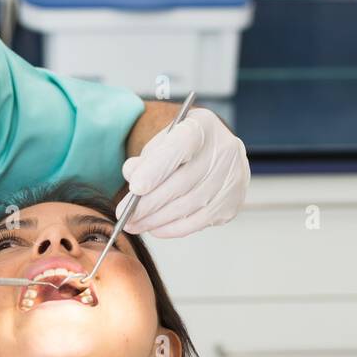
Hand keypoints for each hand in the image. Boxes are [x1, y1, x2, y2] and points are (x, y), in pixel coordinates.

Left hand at [119, 107, 249, 238]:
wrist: (218, 155)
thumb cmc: (184, 149)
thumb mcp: (162, 143)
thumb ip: (145, 159)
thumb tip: (131, 174)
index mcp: (202, 127)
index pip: (179, 147)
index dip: (156, 169)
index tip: (135, 188)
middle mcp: (223, 150)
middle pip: (181, 183)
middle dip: (148, 203)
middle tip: (124, 215)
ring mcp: (231, 178)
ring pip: (187, 206)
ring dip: (155, 220)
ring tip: (134, 224)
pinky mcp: (231, 203)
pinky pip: (197, 222)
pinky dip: (172, 229)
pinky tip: (155, 228)